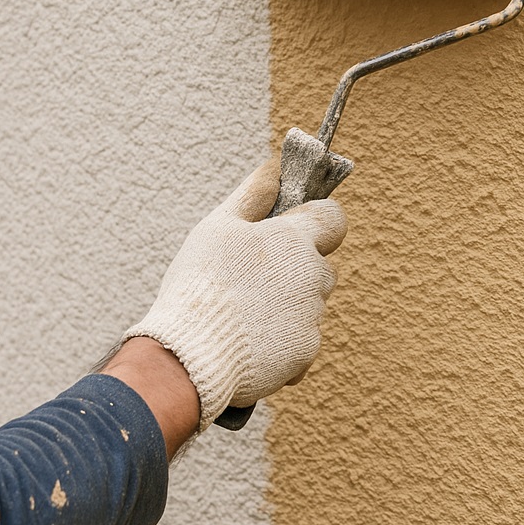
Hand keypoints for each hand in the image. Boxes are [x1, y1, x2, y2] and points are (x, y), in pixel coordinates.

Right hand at [124, 159, 347, 431]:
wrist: (191, 356)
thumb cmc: (200, 284)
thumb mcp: (218, 227)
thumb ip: (254, 194)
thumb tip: (276, 168)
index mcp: (295, 239)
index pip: (333, 218)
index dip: (316, 220)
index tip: (292, 228)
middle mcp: (313, 274)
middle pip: (319, 264)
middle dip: (295, 267)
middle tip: (251, 278)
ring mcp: (313, 315)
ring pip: (309, 302)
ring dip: (287, 303)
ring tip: (243, 312)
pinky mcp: (306, 350)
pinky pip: (301, 338)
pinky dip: (282, 339)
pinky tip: (248, 341)